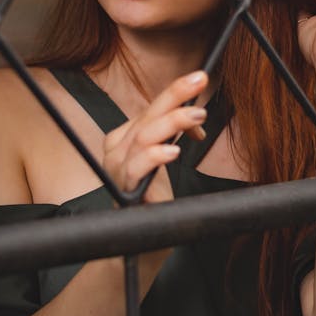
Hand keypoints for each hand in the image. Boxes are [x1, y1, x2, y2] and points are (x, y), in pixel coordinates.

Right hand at [103, 71, 207, 203]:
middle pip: (147, 116)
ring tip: (196, 116)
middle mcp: (116, 150)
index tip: (199, 79)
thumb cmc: (152, 195)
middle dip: (175, 96)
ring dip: (172, 122)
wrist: (140, 236)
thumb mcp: (165, 157)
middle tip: (199, 82)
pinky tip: (172, 151)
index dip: (176, 95)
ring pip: (143, 137)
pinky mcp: (123, 190)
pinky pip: (136, 168)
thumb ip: (175, 133)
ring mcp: (117, 169)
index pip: (151, 109)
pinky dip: (154, 156)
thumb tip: (196, 115)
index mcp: (124, 138)